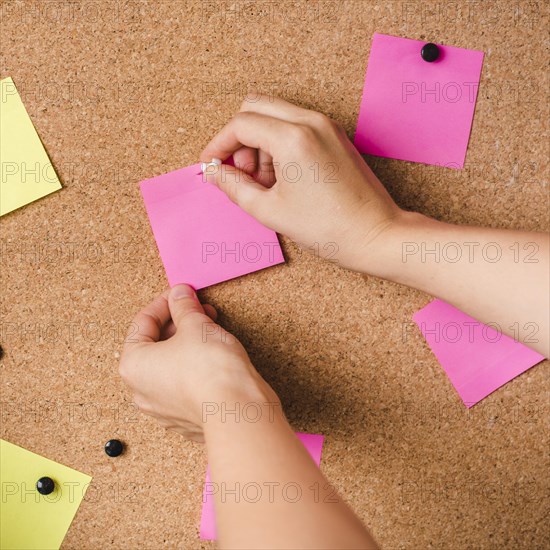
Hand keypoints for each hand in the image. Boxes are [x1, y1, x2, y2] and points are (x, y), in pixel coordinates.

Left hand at [119, 284, 279, 441]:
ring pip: (170, 367)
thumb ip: (184, 306)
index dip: (165, 303)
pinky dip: (195, 368)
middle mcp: (141, 391)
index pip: (143, 323)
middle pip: (155, 346)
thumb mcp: (196, 325)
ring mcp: (162, 409)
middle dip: (179, 324)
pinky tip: (213, 356)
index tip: (180, 295)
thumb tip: (180, 295)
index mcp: (133, 365)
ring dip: (187, 344)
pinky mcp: (184, 418)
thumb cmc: (210, 371)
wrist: (237, 410)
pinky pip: (184, 386)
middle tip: (199, 310)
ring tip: (210, 330)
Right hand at [200, 95, 402, 271]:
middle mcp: (311, 121)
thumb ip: (234, 187)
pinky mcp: (335, 135)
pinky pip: (295, 125)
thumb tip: (213, 173)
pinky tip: (281, 177)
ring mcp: (326, 126)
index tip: (210, 165)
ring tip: (263, 182)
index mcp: (293, 137)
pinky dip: (279, 143)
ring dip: (259, 141)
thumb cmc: (329, 227)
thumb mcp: (270, 210)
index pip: (240, 124)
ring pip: (275, 115)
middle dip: (238, 139)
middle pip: (255, 108)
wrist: (375, 234)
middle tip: (239, 173)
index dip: (218, 145)